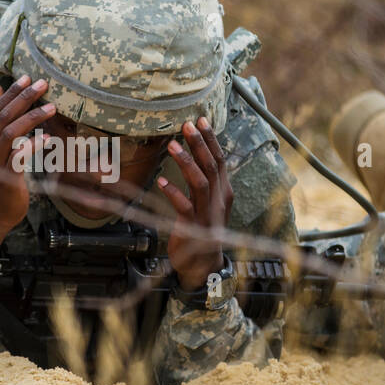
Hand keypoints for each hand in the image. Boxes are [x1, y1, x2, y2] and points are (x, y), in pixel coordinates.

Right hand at [0, 75, 55, 253]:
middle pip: (3, 116)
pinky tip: (48, 139)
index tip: (28, 78)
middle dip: (24, 98)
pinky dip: (34, 144)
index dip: (12, 93)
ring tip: (52, 108)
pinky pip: (20, 155)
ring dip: (32, 118)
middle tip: (43, 84)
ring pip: (11, 132)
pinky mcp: (6, 177)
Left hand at [156, 117, 233, 292]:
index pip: (220, 160)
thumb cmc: (202, 228)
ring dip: (186, 162)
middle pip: (212, 166)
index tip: (201, 120)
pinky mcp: (193, 227)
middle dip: (199, 144)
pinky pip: (184, 207)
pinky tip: (161, 181)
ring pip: (200, 183)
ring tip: (171, 145)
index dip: (211, 139)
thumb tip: (196, 155)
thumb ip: (204, 181)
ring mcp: (207, 214)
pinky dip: (174, 192)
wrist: (202, 264)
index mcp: (223, 192)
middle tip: (186, 125)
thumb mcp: (208, 203)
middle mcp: (218, 200)